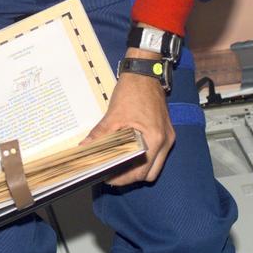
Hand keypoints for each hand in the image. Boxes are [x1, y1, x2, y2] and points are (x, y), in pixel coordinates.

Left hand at [84, 48, 173, 185]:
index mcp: (155, 139)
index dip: (124, 179)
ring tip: (119, 166)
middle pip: (150, 173)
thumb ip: (100, 135)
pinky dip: (143, 157)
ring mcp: (167, 137)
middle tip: (113, 175)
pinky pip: (156, 153)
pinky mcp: (165, 132)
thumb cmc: (133, 91)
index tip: (109, 178)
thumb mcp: (114, 115)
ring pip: (155, 165)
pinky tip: (128, 153)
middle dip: (131, 177)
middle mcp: (165, 141)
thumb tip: (85, 148)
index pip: (141, 171)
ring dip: (138, 168)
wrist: (145, 73)